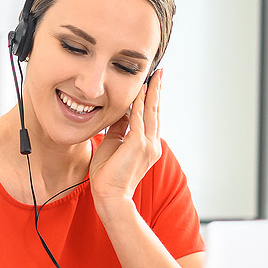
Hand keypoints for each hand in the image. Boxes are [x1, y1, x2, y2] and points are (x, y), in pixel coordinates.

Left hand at [89, 67, 164, 203]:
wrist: (109, 195)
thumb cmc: (108, 174)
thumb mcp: (113, 144)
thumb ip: (120, 129)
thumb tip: (121, 112)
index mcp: (147, 145)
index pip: (151, 117)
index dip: (151, 99)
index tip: (151, 83)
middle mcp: (152, 144)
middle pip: (156, 111)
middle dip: (156, 91)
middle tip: (159, 73)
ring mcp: (148, 145)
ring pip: (151, 113)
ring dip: (151, 93)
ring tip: (153, 76)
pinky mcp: (138, 145)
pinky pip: (139, 119)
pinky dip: (139, 104)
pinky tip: (139, 91)